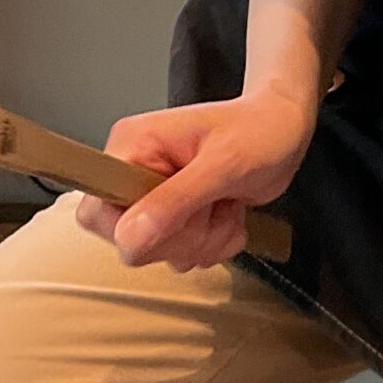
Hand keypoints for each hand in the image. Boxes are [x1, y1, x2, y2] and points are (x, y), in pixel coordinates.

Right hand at [76, 86, 312, 270]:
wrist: (285, 129)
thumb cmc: (260, 131)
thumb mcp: (223, 164)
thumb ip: (175, 201)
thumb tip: (129, 238)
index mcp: (133, 146)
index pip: (96, 211)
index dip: (133, 228)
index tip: (178, 215)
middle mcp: (135, 171)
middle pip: (129, 241)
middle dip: (183, 236)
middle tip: (213, 204)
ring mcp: (155, 196)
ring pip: (160, 252)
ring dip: (205, 240)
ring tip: (225, 203)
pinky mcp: (175, 216)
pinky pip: (183, 254)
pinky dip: (214, 243)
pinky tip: (229, 213)